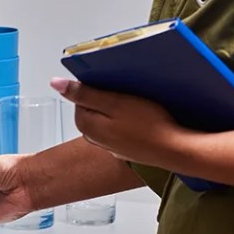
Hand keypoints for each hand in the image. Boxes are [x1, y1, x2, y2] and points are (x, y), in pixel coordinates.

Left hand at [50, 77, 196, 166]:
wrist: (177, 150)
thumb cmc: (149, 125)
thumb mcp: (114, 102)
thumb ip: (83, 93)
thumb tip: (55, 83)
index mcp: (86, 125)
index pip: (81, 97)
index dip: (98, 86)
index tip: (114, 83)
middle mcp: (94, 139)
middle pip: (94, 108)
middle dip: (109, 97)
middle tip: (128, 92)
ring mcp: (111, 146)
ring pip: (109, 119)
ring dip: (120, 109)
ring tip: (139, 104)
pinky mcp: (127, 149)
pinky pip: (122, 129)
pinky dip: (130, 122)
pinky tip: (145, 118)